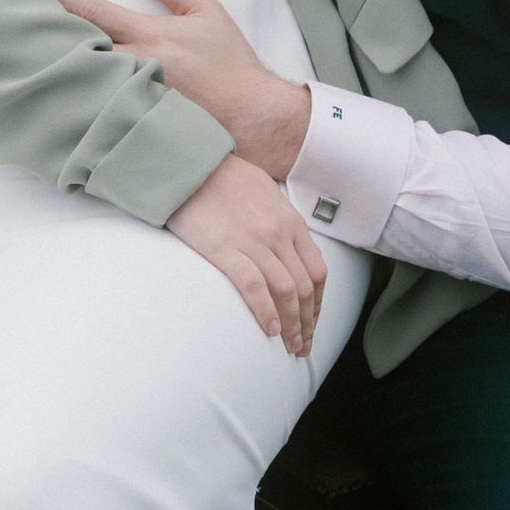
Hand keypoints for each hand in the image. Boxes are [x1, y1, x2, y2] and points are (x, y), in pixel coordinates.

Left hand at [49, 0, 310, 178]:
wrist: (251, 115)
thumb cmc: (230, 61)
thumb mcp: (205, 12)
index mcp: (149, 35)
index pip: (94, 12)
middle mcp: (135, 65)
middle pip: (79, 47)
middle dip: (49, 35)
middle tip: (19, 25)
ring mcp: (132, 97)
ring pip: (85, 79)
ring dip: (60, 67)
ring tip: (30, 58)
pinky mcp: (135, 121)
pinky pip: (99, 106)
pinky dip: (79, 97)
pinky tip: (58, 95)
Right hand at [167, 154, 327, 355]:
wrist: (189, 162)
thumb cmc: (223, 175)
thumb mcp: (264, 191)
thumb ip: (280, 219)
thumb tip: (288, 243)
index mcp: (290, 220)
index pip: (318, 270)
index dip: (319, 302)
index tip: (312, 322)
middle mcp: (279, 233)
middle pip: (306, 287)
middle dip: (308, 322)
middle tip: (304, 346)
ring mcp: (254, 242)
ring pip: (286, 292)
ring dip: (292, 324)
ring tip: (290, 347)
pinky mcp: (226, 250)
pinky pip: (254, 288)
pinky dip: (266, 313)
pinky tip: (269, 331)